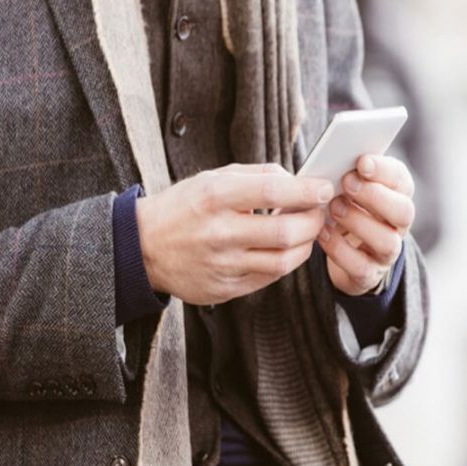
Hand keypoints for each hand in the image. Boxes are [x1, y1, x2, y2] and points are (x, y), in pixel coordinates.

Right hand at [136, 163, 332, 304]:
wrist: (143, 247)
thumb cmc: (184, 206)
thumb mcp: (213, 178)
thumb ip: (258, 175)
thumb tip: (299, 180)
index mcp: (215, 196)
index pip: (272, 191)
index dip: (306, 190)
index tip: (324, 188)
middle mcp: (218, 233)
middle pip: (285, 231)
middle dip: (313, 221)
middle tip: (319, 212)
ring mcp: (221, 265)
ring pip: (282, 261)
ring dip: (304, 245)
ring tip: (304, 231)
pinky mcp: (223, 290)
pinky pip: (268, 278)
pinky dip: (284, 262)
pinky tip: (284, 249)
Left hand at [318, 155, 414, 295]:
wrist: (344, 250)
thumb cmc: (345, 205)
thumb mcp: (349, 185)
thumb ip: (349, 171)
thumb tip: (335, 157)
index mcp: (398, 194)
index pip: (402, 180)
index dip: (384, 171)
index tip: (361, 162)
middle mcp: (399, 224)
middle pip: (403, 211)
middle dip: (375, 196)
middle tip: (347, 182)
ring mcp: (387, 251)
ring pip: (388, 241)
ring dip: (359, 223)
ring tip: (334, 208)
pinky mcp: (369, 273)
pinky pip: (362, 267)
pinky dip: (340, 250)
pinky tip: (323, 233)